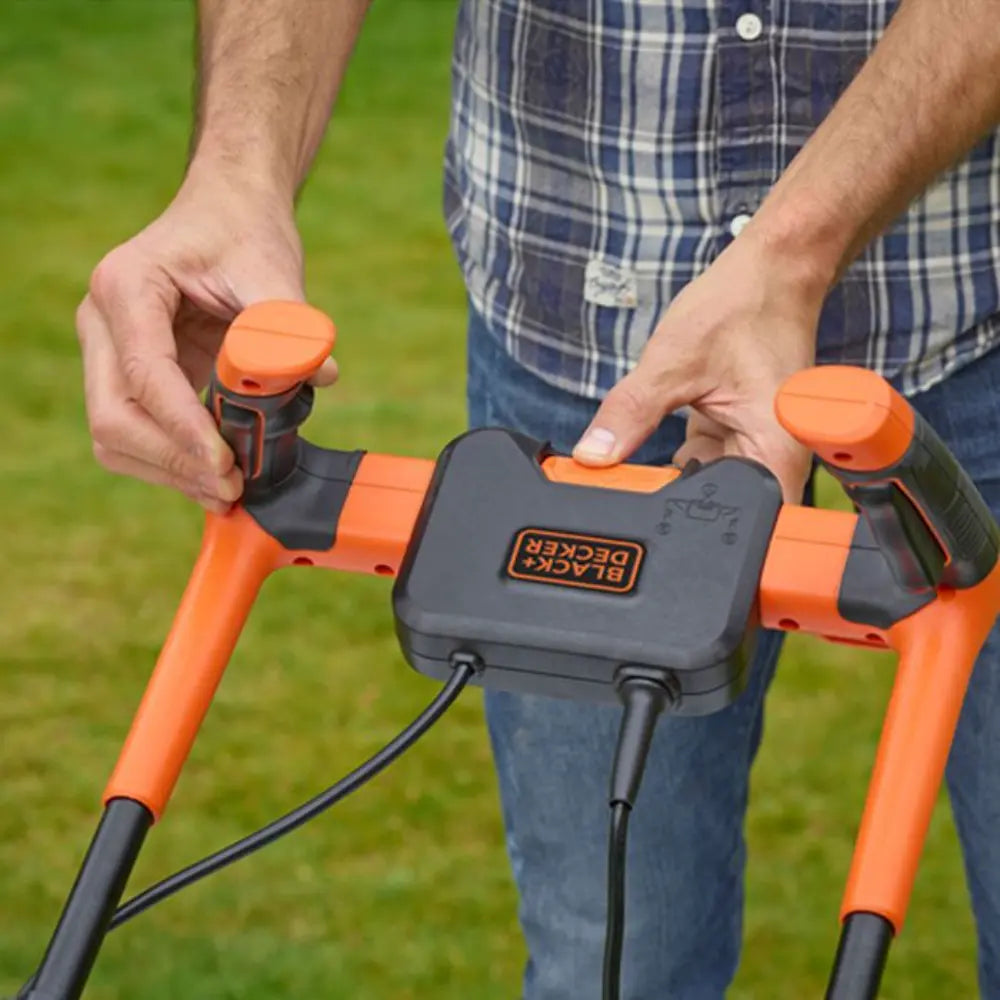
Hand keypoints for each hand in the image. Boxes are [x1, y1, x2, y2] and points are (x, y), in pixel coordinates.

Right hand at [76, 169, 336, 511]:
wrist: (229, 211)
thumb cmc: (245, 231)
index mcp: (127, 287)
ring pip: (116, 436)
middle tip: (231, 488)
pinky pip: (138, 434)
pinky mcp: (132, 376)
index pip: (144, 374)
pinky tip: (217, 476)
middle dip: (172, 461)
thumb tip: (321, 374)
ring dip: (169, 472)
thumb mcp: (271, 267)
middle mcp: (104, 322)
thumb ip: (289, 322)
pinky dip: (174, 462)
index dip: (183, 428)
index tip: (226, 464)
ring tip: (227, 491)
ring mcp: (110, 352)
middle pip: (113, 416)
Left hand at [572, 225, 829, 501]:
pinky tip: (664, 437)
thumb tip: (594, 455)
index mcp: (775, 449)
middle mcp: (775, 456)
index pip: (748, 521)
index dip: (701, 529)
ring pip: (711, 487)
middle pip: (725, 509)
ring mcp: (758, 446)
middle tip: (633, 482)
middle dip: (677, 502)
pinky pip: (708, 462)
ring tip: (649, 451)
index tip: (656, 516)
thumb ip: (630, 412)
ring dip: (676, 478)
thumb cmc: (742, 307)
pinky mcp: (740, 433)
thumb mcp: (672, 363)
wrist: (771, 272)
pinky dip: (682, 458)